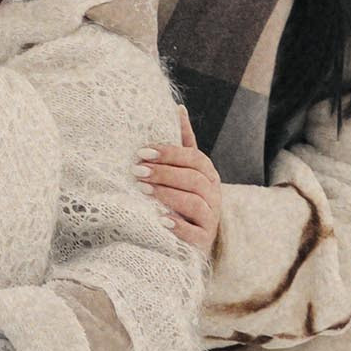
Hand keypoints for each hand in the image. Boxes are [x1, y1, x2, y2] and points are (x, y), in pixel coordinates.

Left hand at [138, 109, 221, 253]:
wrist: (192, 241)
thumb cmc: (185, 200)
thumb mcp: (186, 171)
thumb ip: (183, 143)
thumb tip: (177, 108)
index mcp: (209, 175)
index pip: (194, 158)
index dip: (169, 153)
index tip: (142, 151)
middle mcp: (214, 196)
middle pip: (194, 179)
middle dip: (164, 173)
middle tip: (137, 170)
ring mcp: (211, 220)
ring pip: (195, 203)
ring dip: (167, 194)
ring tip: (143, 190)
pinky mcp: (204, 242)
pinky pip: (194, 233)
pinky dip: (178, 226)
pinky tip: (160, 219)